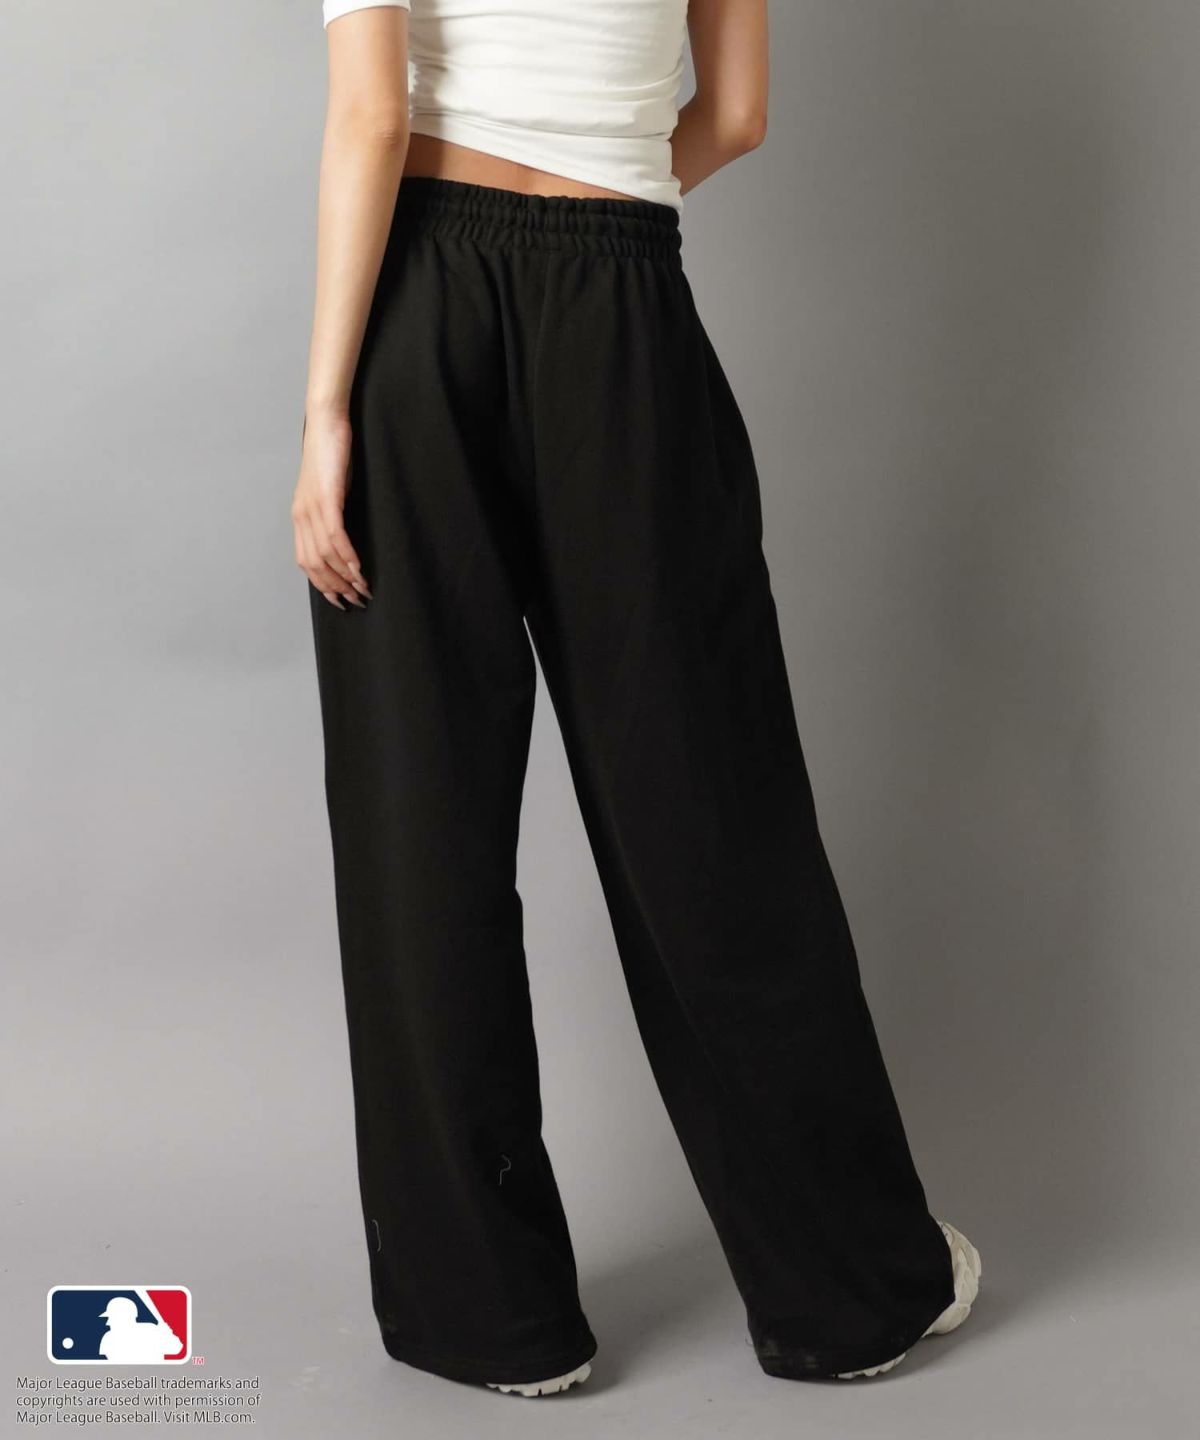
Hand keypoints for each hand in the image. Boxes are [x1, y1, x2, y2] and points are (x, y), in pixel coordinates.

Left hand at [292, 411, 372, 609]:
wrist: (326, 421)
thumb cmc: (331, 453)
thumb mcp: (329, 488)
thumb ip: (331, 512)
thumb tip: (343, 537)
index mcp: (300, 516)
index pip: (306, 562)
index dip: (322, 585)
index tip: (340, 600)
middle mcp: (301, 516)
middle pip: (315, 564)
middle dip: (336, 587)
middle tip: (357, 600)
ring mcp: (312, 507)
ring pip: (325, 554)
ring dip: (346, 576)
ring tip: (363, 588)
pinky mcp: (327, 497)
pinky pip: (335, 535)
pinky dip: (347, 555)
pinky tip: (359, 568)